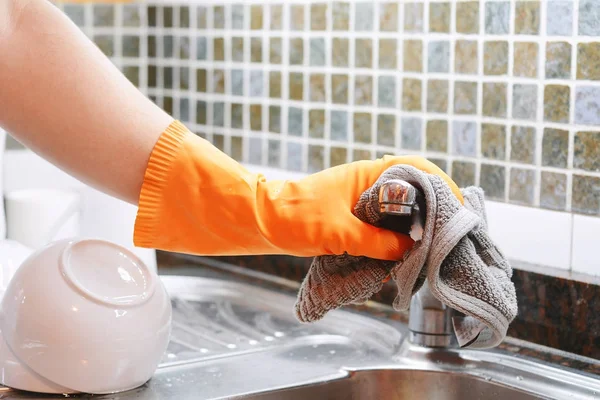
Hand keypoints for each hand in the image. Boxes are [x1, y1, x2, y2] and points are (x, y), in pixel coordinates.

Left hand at [258, 155, 462, 259]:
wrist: (263, 220)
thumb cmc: (297, 218)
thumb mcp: (340, 234)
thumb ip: (378, 242)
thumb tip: (413, 249)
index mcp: (367, 174)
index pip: (416, 168)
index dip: (442, 184)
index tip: (459, 205)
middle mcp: (368, 180)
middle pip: (413, 186)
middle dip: (436, 204)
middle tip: (455, 227)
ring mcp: (361, 195)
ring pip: (401, 203)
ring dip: (419, 219)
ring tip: (437, 240)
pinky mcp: (354, 212)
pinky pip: (386, 217)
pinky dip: (400, 229)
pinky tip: (408, 246)